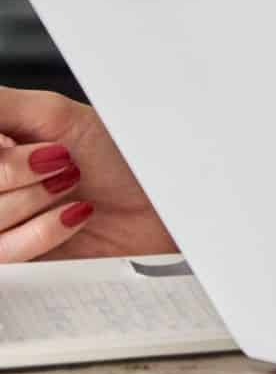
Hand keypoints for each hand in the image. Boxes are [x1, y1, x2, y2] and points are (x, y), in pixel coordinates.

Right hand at [0, 90, 175, 261]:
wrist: (160, 206)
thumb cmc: (119, 157)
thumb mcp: (56, 115)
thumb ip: (1, 105)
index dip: (1, 155)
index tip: (24, 144)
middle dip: (14, 172)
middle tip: (59, 161)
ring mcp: (0, 230)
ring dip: (32, 202)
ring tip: (69, 187)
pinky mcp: (12, 268)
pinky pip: (2, 257)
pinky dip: (42, 232)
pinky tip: (72, 216)